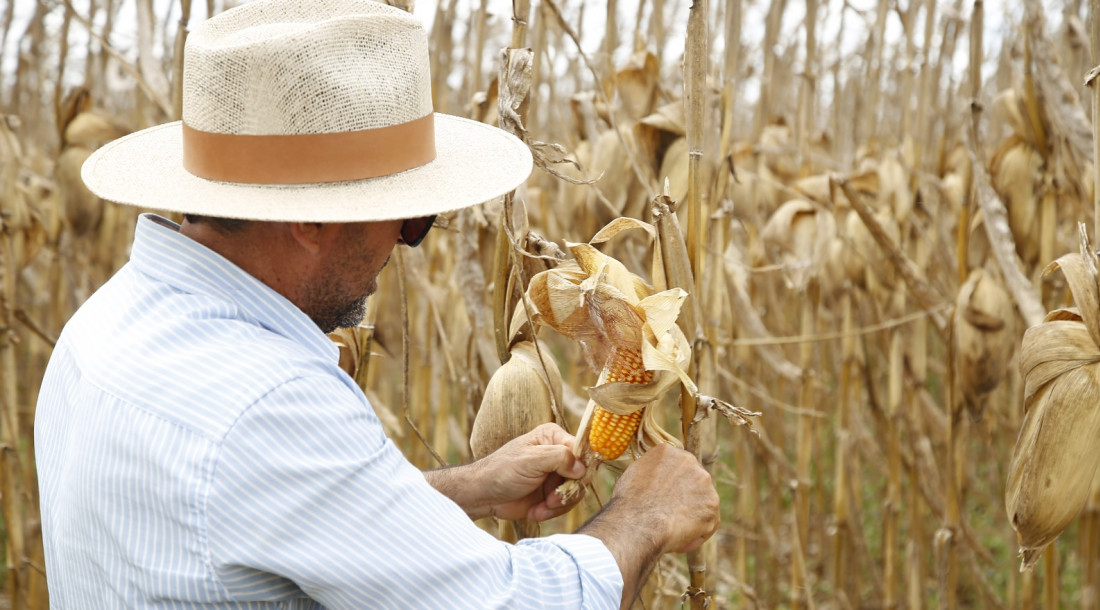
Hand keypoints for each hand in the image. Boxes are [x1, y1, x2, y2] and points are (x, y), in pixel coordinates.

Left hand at [426, 423, 586, 520]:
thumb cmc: (502, 470)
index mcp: (553, 437)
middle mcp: (558, 455)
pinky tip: (535, 512)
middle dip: (567, 492)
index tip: (571, 480)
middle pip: (581, 474)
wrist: (484, 495)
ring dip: (559, 505)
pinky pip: (564, 505)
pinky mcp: (551, 494)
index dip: (579, 467)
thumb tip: (582, 468)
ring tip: (542, 507)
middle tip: (551, 500)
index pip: (580, 450)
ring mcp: (556, 475)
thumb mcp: (531, 459)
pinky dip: (551, 512)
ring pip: (575, 492)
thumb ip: (559, 458)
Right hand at [578, 444, 718, 608]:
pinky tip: (679, 542)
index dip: (671, 485)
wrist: (639, 523)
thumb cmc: (629, 504)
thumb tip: (657, 480)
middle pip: (692, 481)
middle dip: (684, 497)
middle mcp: (690, 461)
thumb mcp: (634, 475)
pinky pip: (708, 523)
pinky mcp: (712, 506)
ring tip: (670, 532)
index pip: (676, 466)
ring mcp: (704, 483)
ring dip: (690, 516)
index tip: (663, 499)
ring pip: (701, 503)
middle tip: (668, 515)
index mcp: (668, 451)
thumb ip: (652, 472)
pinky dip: (696, 534)